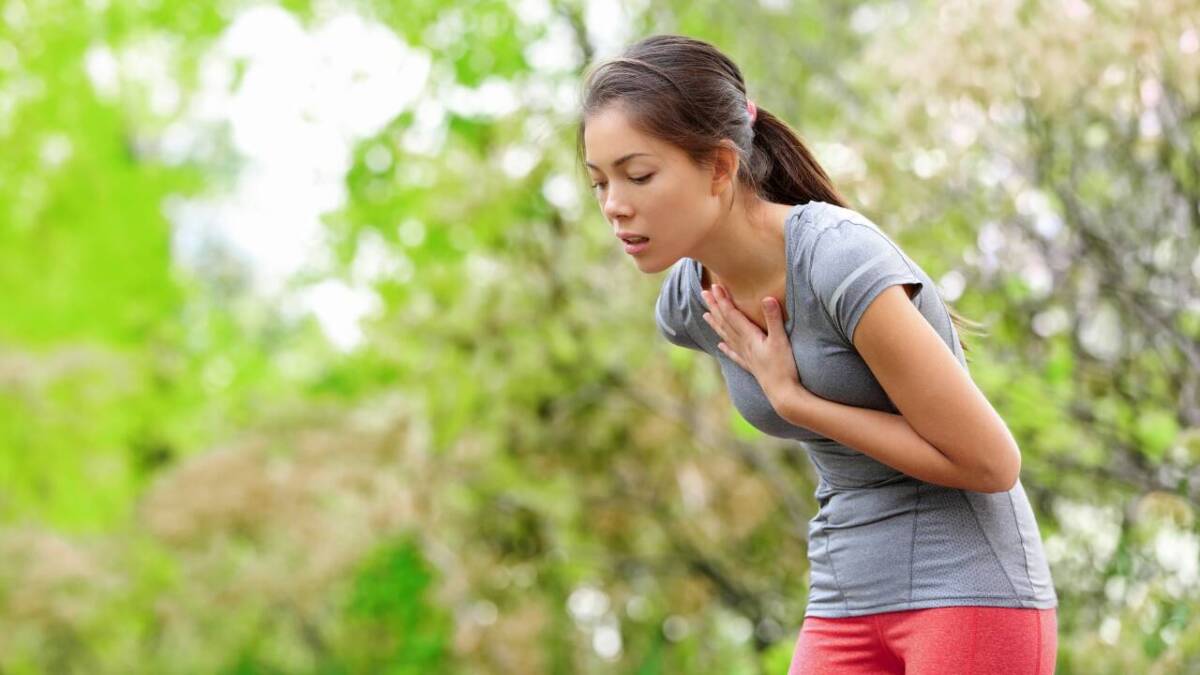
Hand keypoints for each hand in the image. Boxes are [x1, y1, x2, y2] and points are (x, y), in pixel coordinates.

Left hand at [700, 284, 811, 407]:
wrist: (783, 394)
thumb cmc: (783, 367)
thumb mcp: (781, 340)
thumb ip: (773, 319)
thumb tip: (767, 297)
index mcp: (749, 337)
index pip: (732, 314)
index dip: (723, 300)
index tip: (714, 287)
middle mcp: (743, 345)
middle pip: (725, 323)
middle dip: (715, 307)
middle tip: (704, 293)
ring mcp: (746, 356)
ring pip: (726, 336)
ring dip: (716, 324)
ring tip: (705, 315)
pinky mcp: (751, 366)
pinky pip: (734, 354)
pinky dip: (726, 348)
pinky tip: (720, 346)